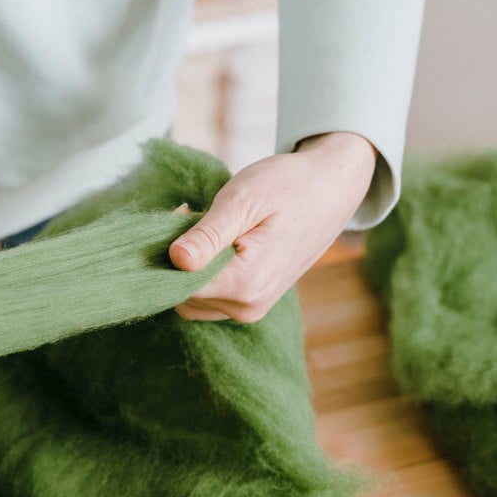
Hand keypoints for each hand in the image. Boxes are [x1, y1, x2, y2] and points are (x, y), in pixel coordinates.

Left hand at [167, 131, 377, 321]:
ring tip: (208, 226)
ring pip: (191, 298)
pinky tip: (217, 243)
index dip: (165, 253)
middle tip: (192, 214)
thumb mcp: (244, 200)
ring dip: (188, 266)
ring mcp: (249, 309)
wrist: (331, 189)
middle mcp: (246, 307)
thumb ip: (208, 234)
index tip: (178, 216)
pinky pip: (208, 297)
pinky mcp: (250, 304)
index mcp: (245, 283)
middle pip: (181, 294)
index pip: (177, 285)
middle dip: (176, 258)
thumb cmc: (288, 186)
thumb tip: (176, 260)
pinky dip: (202, 273)